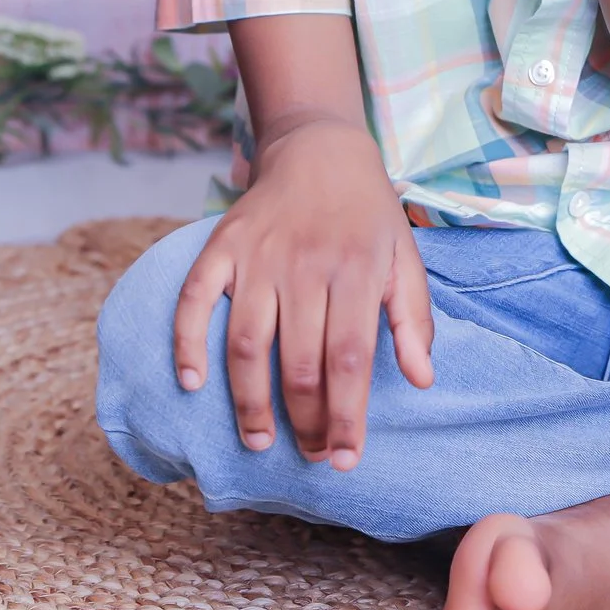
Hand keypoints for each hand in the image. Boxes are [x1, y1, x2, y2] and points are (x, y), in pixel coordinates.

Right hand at [171, 116, 435, 469]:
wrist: (319, 149)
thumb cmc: (367, 214)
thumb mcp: (404, 258)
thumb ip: (413, 319)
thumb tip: (422, 381)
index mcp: (353, 271)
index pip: (348, 360)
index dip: (345, 416)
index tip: (344, 459)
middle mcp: (303, 265)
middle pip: (296, 362)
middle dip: (303, 421)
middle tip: (310, 455)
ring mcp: (256, 256)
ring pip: (245, 343)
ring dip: (248, 401)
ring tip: (257, 440)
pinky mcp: (221, 245)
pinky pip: (194, 298)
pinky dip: (187, 342)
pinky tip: (191, 383)